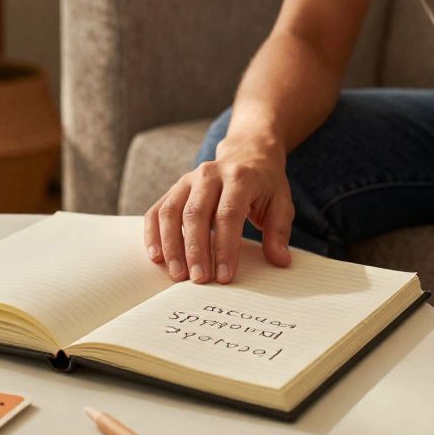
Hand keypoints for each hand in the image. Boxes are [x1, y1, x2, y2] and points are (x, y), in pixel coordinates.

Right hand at [144, 142, 293, 283]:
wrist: (246, 154)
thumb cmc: (264, 185)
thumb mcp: (281, 203)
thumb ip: (279, 232)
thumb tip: (280, 261)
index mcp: (239, 177)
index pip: (228, 214)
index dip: (225, 247)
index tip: (224, 275)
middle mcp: (209, 175)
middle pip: (196, 214)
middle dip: (195, 250)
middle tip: (198, 280)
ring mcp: (187, 180)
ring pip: (171, 212)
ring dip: (171, 246)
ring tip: (177, 274)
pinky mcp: (174, 188)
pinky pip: (156, 211)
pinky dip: (153, 235)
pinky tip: (157, 258)